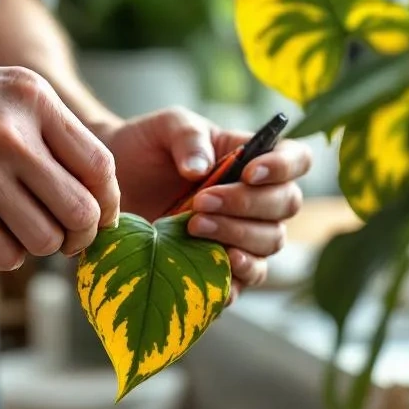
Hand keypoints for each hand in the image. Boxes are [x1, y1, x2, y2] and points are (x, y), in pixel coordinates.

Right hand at [0, 40, 120, 270]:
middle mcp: (11, 135)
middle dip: (80, 234)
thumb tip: (100, 196)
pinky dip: (5, 252)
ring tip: (17, 226)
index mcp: (33, 100)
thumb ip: (53, 132)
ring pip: (46, 240)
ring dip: (39, 244)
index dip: (108, 202)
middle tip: (65, 236)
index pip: (101, 168)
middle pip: (82, 212)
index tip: (97, 215)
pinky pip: (6, 256)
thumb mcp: (8, 90)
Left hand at [94, 108, 312, 300]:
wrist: (113, 181)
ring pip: (269, 243)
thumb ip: (188, 137)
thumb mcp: (166, 127)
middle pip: (286, 205)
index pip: (296, 160)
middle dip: (248, 204)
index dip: (284, 168)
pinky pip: (244, 281)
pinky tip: (211, 267)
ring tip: (193, 226)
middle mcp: (255, 199)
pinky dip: (234, 279)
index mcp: (252, 158)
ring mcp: (241, 234)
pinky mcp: (219, 266)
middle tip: (202, 200)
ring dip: (238, 236)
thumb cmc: (145, 147)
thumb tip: (201, 169)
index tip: (250, 172)